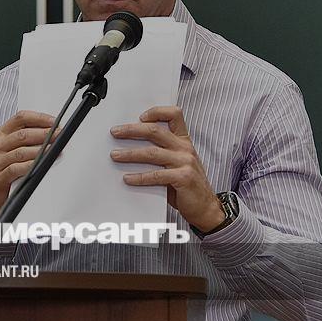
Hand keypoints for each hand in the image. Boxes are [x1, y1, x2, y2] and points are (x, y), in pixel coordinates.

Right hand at [0, 110, 58, 217]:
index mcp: (0, 135)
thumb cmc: (6, 169)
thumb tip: (54, 131)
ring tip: (55, 149)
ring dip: (41, 150)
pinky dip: (31, 165)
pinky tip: (42, 164)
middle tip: (59, 135)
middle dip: (44, 134)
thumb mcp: (12, 150)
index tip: (55, 122)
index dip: (39, 118)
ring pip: (21, 152)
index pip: (20, 118)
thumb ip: (28, 139)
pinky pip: (16, 169)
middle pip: (22, 134)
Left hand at [110, 106, 224, 231]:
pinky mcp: (183, 178)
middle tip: (115, 132)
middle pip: (155, 131)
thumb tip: (132, 148)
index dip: (157, 112)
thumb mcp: (178, 163)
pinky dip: (139, 177)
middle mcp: (185, 148)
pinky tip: (128, 178)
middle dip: (132, 130)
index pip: (174, 115)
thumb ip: (162, 153)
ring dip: (130, 154)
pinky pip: (156, 175)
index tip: (140, 117)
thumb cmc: (187, 185)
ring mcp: (185, 162)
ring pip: (152, 153)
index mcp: (184, 141)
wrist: (206, 207)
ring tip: (115, 155)